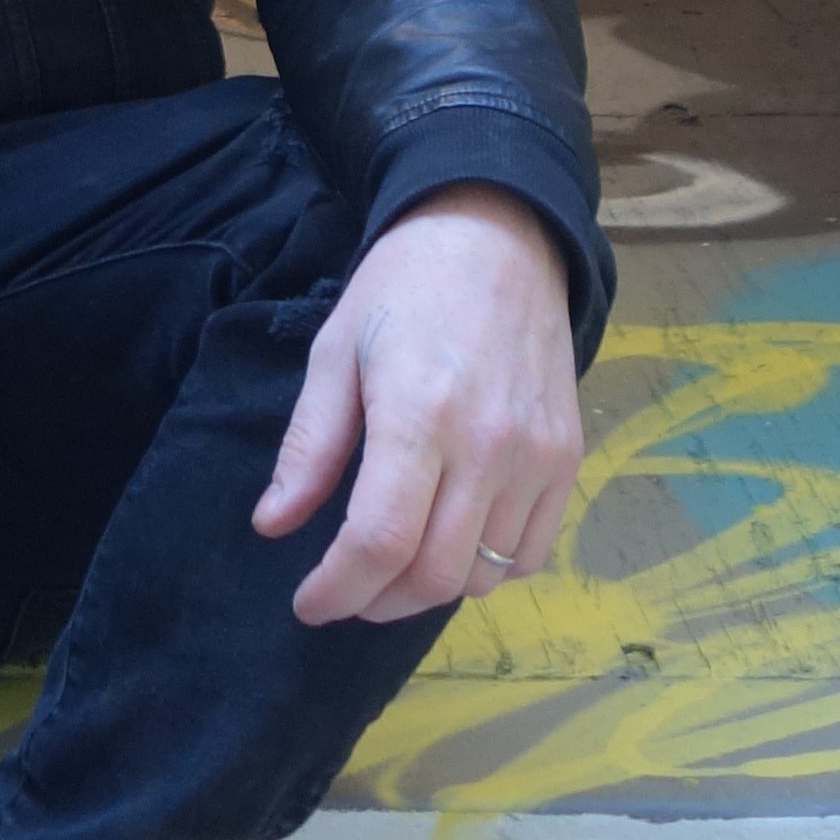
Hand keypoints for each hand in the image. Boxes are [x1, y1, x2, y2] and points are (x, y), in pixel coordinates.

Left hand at [251, 184, 584, 625]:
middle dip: (376, 602)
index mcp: (419, 412)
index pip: (380, 541)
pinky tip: (449, 544)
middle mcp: (488, 444)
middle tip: (344, 591)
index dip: (338, 589)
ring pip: (484, 575)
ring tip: (390, 568)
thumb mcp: (335, 351)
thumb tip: (271, 526)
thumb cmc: (403, 288)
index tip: (308, 603)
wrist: (499, 237)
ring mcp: (537, 456)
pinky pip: (531, 552)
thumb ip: (310, 445)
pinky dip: (486, 569)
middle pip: (434, 575)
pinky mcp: (568, 458)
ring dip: (428, 590)